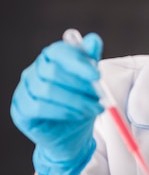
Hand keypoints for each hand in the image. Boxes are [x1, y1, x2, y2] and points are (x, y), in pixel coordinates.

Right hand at [10, 33, 103, 174]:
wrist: (72, 135)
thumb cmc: (81, 104)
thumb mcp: (90, 83)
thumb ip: (90, 62)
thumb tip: (94, 39)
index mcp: (50, 58)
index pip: (60, 51)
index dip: (78, 62)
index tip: (98, 75)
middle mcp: (34, 70)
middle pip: (53, 72)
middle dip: (80, 86)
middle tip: (101, 98)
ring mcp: (24, 89)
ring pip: (48, 91)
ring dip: (76, 101)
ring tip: (94, 109)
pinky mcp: (20, 109)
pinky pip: (40, 107)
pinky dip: (63, 111)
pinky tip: (78, 116)